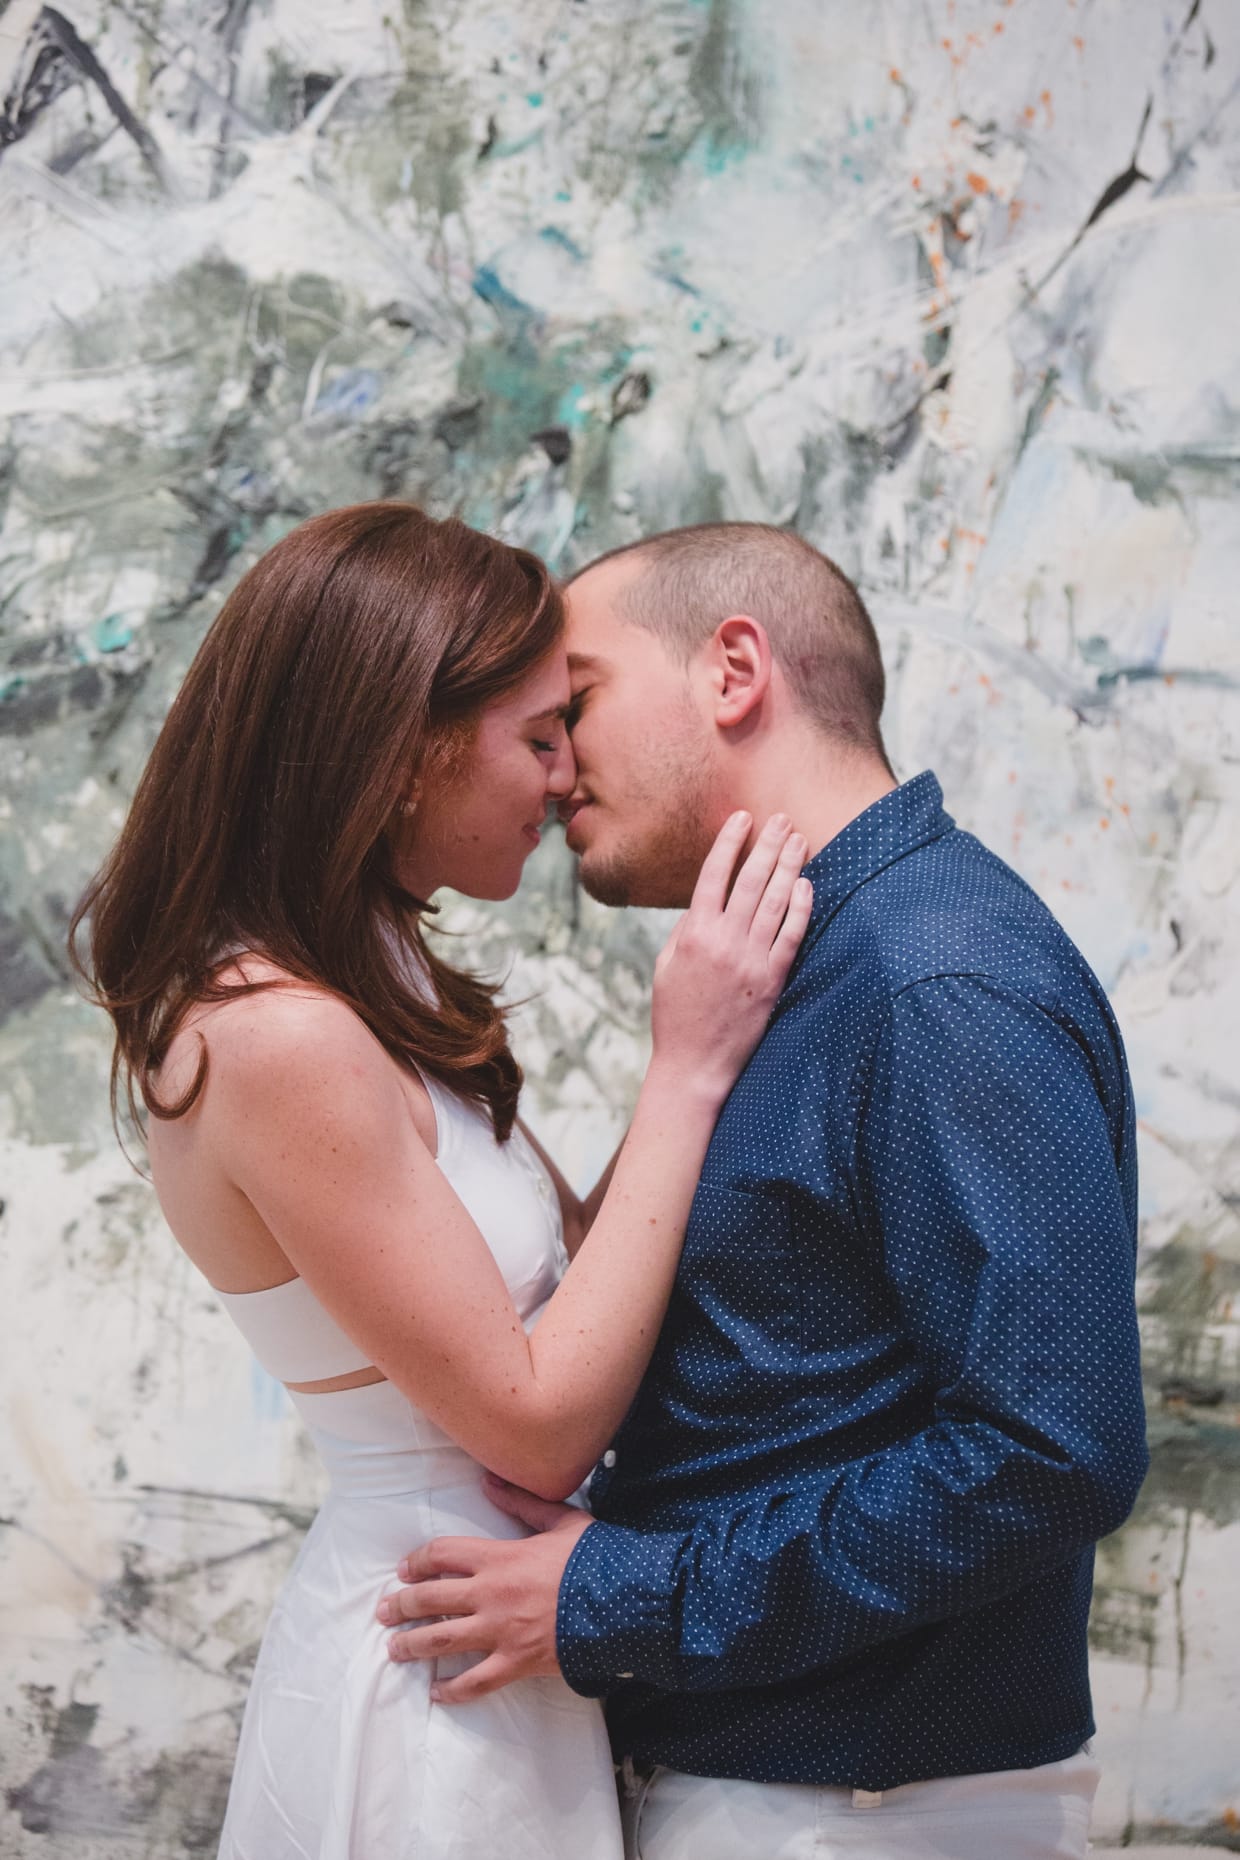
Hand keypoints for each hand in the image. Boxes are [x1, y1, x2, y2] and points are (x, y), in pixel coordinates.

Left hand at [377, 1475, 593, 1701]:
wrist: (625, 1602)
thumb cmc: (594, 1558)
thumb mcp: (561, 1519)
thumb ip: (522, 1503)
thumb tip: (489, 1482)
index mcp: (499, 1558)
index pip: (443, 1555)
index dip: (418, 1561)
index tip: (404, 1569)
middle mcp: (491, 1596)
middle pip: (431, 1600)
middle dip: (402, 1605)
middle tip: (384, 1611)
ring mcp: (501, 1633)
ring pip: (443, 1642)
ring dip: (413, 1645)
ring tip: (394, 1648)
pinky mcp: (516, 1663)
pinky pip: (475, 1682)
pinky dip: (452, 1690)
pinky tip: (436, 1692)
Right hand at [651, 812, 811, 1102]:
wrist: (694, 1063)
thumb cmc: (675, 1014)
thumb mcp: (667, 965)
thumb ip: (687, 930)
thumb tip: (707, 901)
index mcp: (693, 933)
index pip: (713, 875)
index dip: (729, 842)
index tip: (742, 818)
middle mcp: (724, 941)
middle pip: (751, 880)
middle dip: (767, 844)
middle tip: (780, 819)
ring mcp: (751, 960)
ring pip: (775, 901)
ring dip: (788, 866)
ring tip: (797, 840)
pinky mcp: (773, 980)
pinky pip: (791, 935)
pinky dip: (800, 907)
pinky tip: (806, 885)